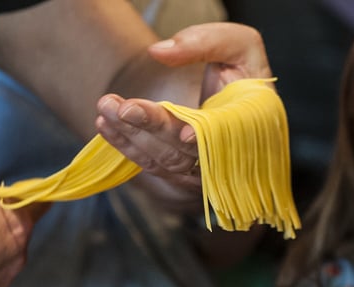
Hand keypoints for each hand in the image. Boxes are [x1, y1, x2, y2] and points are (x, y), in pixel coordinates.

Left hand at [95, 22, 271, 188]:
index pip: (221, 135)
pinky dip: (126, 146)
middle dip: (148, 127)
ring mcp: (201, 171)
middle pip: (181, 150)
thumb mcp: (238, 45)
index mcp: (248, 125)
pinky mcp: (181, 175)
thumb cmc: (241, 74)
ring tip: (106, 110)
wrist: (241, 105)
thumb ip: (205, 43)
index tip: (183, 133)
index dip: (201, 137)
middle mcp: (225, 155)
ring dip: (129, 136)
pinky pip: (151, 165)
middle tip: (119, 107)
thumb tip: (158, 51)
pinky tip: (107, 126)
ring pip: (162, 160)